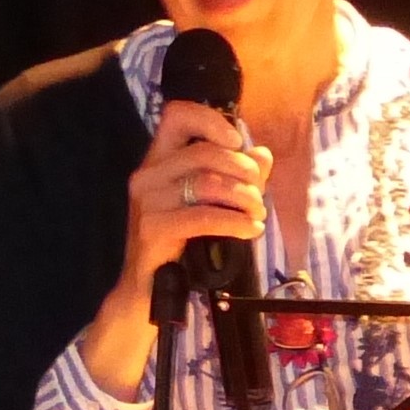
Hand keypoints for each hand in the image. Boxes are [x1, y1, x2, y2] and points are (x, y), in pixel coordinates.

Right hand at [76, 103, 272, 395]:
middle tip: (259, 194)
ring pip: (208, 181)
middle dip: (243, 171)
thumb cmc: (179, 248)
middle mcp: (147, 174)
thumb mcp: (208, 207)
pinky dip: (236, 222)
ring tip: (257, 214)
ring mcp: (147, 201)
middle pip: (204, 152)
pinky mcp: (154, 228)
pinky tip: (250, 229)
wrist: (147, 295)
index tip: (237, 142)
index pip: (177, 115)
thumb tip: (262, 153)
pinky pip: (204, 216)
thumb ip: (235, 178)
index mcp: (157, 161)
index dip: (211, 120)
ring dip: (244, 197)